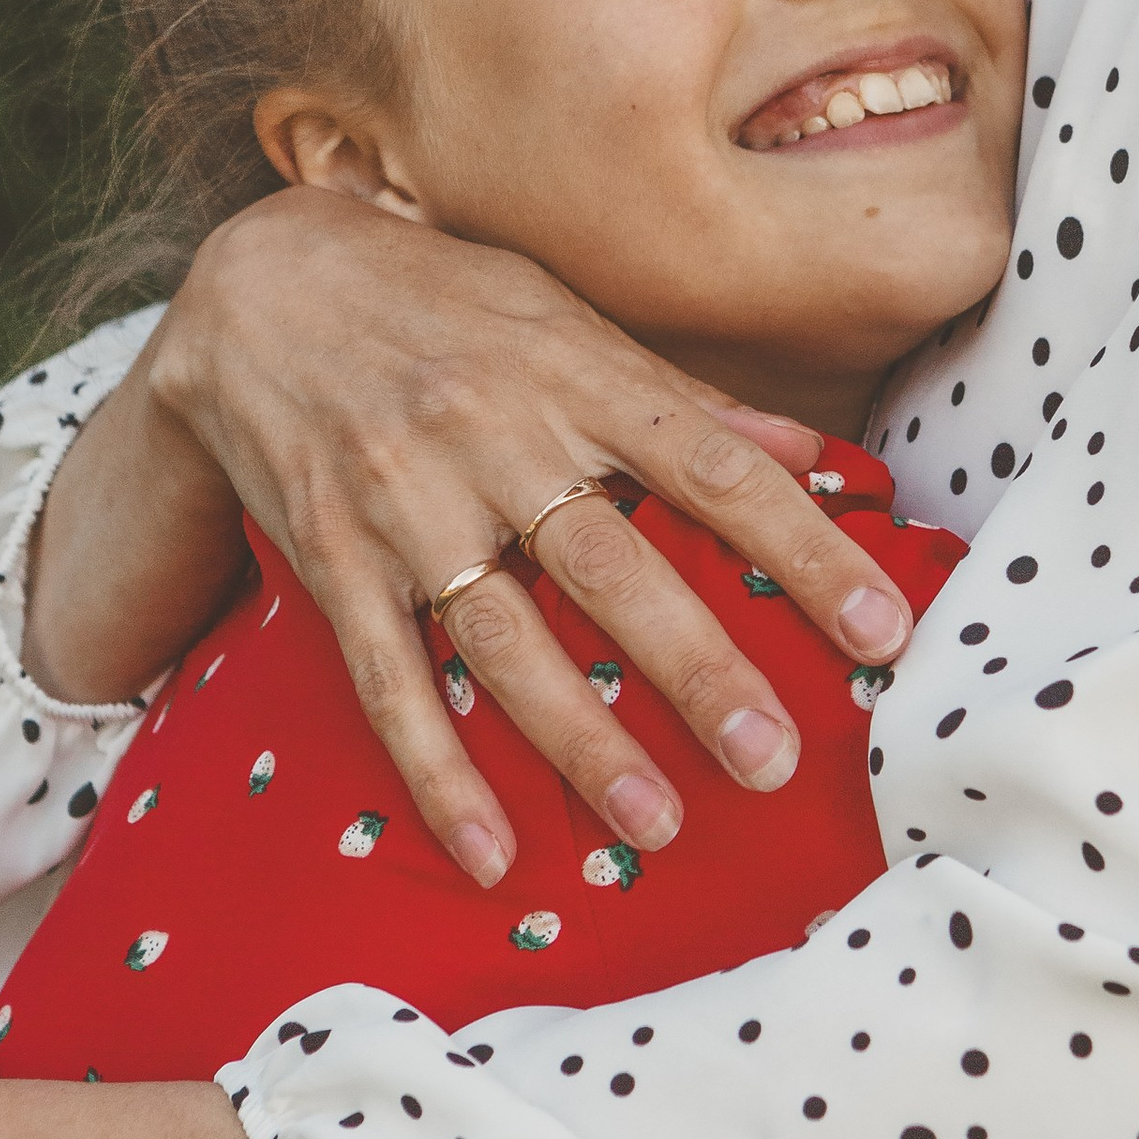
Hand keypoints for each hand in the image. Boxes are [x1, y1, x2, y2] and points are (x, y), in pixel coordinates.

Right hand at [46, 189, 915, 886]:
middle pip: (610, 565)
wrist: (256, 285)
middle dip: (696, 667)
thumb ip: (684, 399)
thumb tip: (812, 451)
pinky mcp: (333, 564)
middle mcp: (492, 440)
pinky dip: (437, 772)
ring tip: (658, 826)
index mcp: (573, 374)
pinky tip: (490, 853)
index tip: (882, 629)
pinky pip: (389, 681)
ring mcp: (406, 508)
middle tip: (773, 759)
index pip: (714, 469)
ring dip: (579, 741)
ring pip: (503, 639)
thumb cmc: (441, 300)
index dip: (804, 551)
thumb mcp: (564, 317)